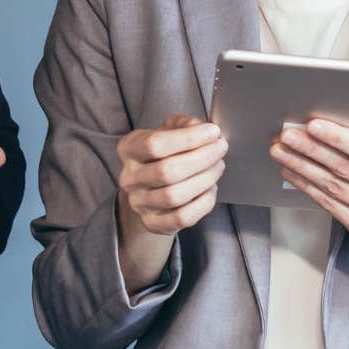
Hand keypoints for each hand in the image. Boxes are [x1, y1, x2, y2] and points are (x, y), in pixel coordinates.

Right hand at [116, 114, 226, 234]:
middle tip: (220, 149)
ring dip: (205, 179)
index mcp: (129, 149)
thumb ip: (184, 125)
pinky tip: (210, 189)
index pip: (155, 144)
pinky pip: (182, 217)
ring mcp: (139, 203)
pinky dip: (203, 203)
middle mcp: (129, 177)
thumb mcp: (169, 130)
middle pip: (167, 171)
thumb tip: (204, 131)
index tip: (213, 132)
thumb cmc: (164, 154)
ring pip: (175, 195)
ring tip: (217, 166)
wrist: (151, 186)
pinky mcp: (153, 223)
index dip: (189, 138)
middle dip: (202, 158)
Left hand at [271, 105, 348, 255]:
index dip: (338, 138)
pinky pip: (329, 205)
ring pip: (332, 187)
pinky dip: (307, 187)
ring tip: (281, 150)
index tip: (313, 125)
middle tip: (287, 135)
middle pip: (344, 169)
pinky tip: (292, 172)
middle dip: (311, 150)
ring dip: (302, 167)